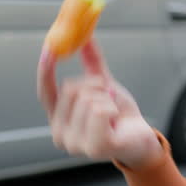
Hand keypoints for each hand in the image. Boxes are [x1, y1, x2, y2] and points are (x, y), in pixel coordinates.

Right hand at [37, 39, 162, 168]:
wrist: (141, 138)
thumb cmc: (119, 115)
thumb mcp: (104, 84)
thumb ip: (92, 63)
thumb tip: (85, 37)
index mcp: (58, 118)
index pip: (45, 91)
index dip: (45, 68)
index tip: (50, 47)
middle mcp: (60, 134)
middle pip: (71, 89)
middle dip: (95, 85)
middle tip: (107, 97)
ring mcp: (75, 144)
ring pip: (88, 99)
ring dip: (107, 99)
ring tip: (113, 113)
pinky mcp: (94, 148)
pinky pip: (100, 111)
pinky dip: (113, 108)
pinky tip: (116, 121)